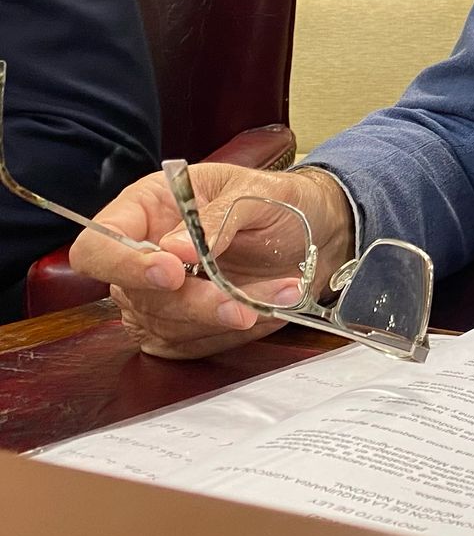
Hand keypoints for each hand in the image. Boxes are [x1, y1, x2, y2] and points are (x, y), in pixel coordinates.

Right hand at [70, 163, 356, 360]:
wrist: (315, 231)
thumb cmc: (277, 200)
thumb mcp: (256, 190)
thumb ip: (217, 216)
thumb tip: (175, 249)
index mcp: (146, 208)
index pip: (97, 247)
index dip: (122, 265)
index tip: (171, 272)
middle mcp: (143, 256)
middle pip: (135, 297)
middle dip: (194, 302)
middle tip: (240, 302)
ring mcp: (158, 298)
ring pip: (167, 326)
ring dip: (227, 316)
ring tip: (283, 292)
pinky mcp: (182, 330)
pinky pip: (194, 345)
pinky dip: (235, 332)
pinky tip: (272, 307)